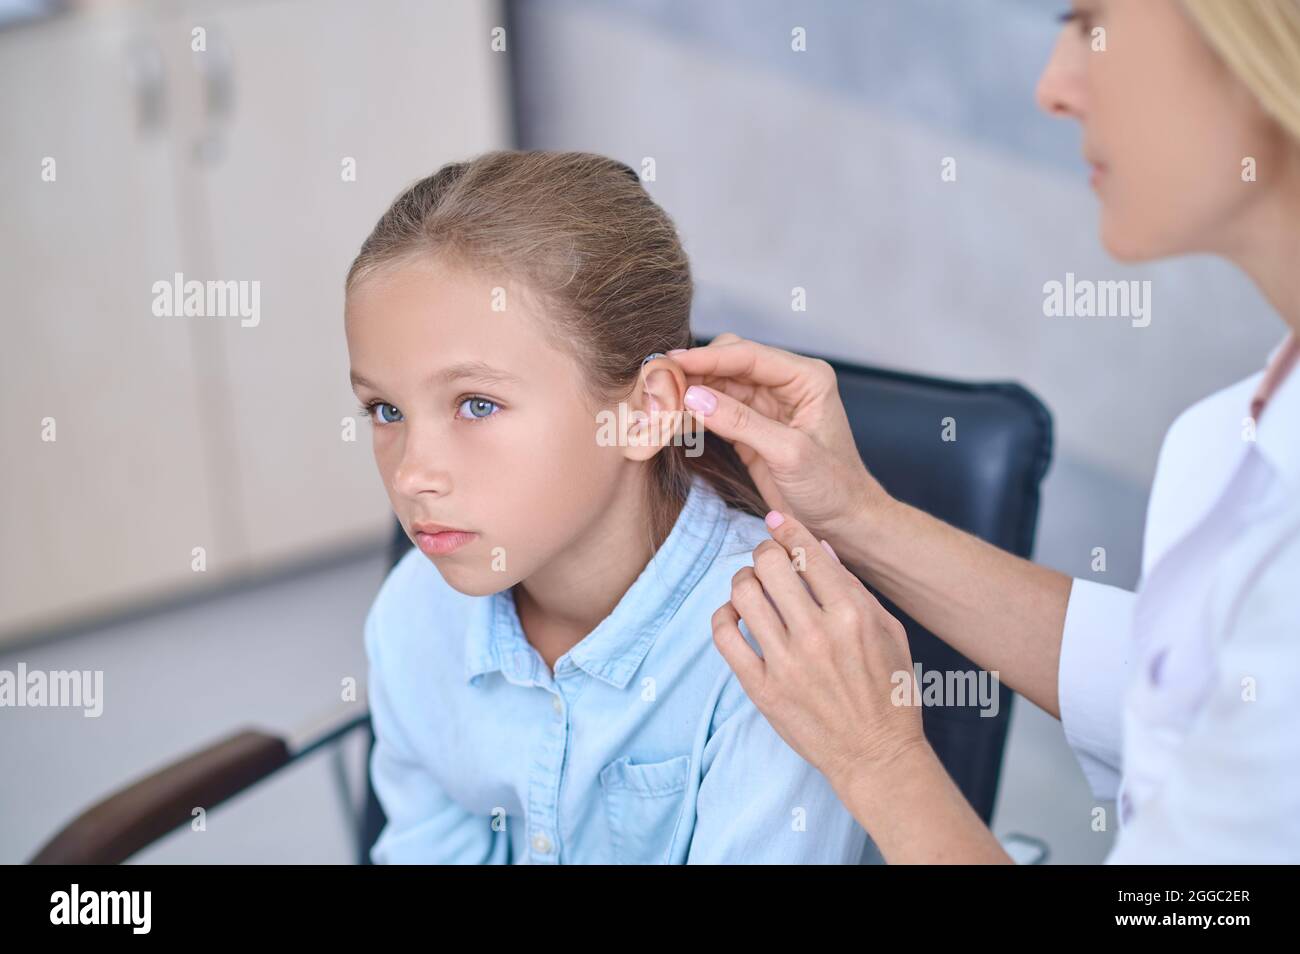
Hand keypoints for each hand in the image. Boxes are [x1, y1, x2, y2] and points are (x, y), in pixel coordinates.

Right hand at [671, 334, 887, 547]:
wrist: (844, 524)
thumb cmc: (833, 488)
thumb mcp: (789, 454)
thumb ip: (742, 423)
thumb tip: (694, 397)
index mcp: (805, 378)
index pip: (747, 356)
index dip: (705, 358)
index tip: (669, 364)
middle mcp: (784, 384)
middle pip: (725, 365)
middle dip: (690, 376)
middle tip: (657, 393)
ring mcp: (765, 405)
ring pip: (714, 388)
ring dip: (684, 398)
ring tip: (654, 413)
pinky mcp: (749, 428)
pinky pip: (713, 413)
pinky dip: (690, 418)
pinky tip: (667, 426)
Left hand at [710, 510, 929, 793]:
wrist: (876, 754)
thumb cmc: (890, 692)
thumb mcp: (889, 632)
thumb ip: (854, 588)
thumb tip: (818, 548)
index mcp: (852, 615)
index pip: (807, 552)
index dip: (787, 529)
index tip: (777, 521)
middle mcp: (816, 635)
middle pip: (769, 564)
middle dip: (765, 552)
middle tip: (768, 559)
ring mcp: (786, 663)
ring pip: (743, 594)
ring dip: (744, 580)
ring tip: (753, 586)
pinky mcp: (762, 689)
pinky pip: (724, 637)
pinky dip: (723, 616)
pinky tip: (736, 616)